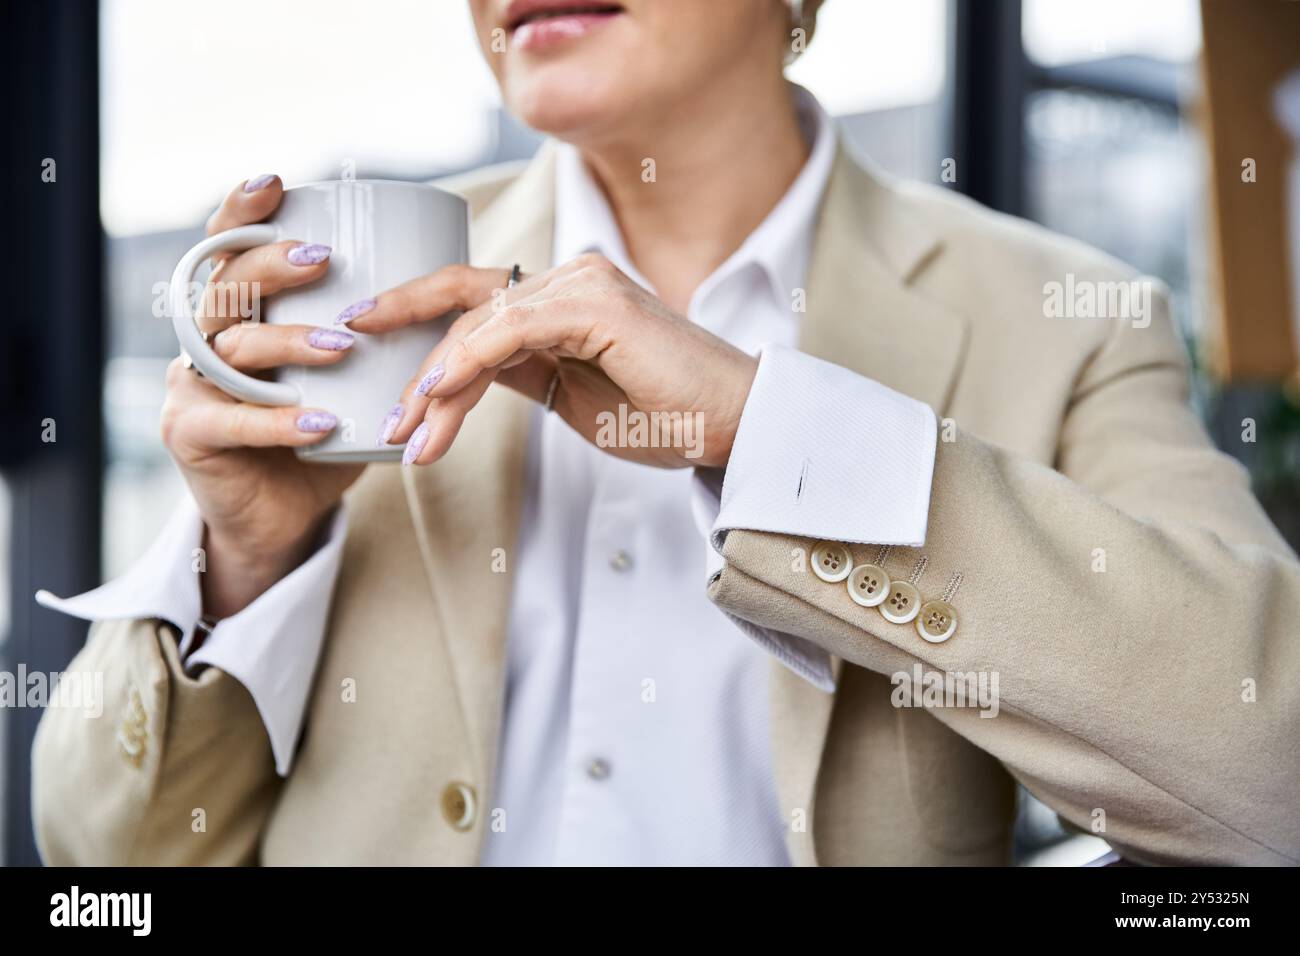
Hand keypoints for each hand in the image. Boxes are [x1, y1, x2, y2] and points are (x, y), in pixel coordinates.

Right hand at [160, 175, 364, 617]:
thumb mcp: (348, 375)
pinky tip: (319, 421)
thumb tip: (444, 279)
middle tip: (323, 257)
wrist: (285, 516)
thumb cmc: (322, 434)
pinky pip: (231, 421)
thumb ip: (372, 332)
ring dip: (288, 343)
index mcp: (237, 313)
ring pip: (231, 349)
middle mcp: (203, 340)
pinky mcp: (189, 434)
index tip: (278, 183)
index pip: (229, 250)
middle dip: (272, 265)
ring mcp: (190, 386)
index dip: (244, 213)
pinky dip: (277, 420)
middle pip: (226, 287)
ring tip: (342, 348)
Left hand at [346, 254, 757, 468]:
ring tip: (410, 435)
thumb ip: (519, 371)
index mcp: (562, 297)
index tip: (365, 341)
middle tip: (374, 402)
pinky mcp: (594, 304)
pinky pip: (508, 329)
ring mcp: (581, 284)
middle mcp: (568, 277)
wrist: (731, 425)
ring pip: (478, 323)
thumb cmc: (662, 416)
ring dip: (436, 383)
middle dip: (407, 349)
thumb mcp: (569, 394)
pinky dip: (467, 361)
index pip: (472, 299)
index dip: (413, 313)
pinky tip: (439, 395)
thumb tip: (459, 376)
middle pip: (462, 301)